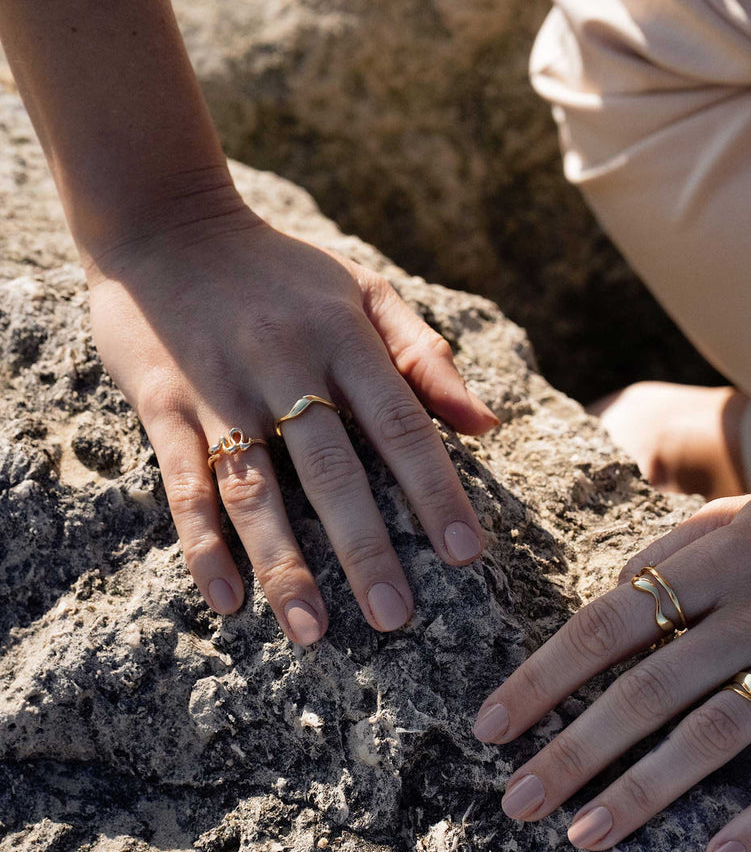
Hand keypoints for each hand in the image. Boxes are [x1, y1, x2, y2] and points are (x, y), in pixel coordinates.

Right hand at [87, 199, 496, 642]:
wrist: (165, 220)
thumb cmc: (280, 271)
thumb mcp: (362, 290)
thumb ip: (423, 355)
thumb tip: (485, 426)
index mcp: (342, 337)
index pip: (400, 423)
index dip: (434, 490)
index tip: (464, 554)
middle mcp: (283, 365)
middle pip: (331, 470)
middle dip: (365, 548)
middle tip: (394, 616)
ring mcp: (219, 389)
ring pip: (256, 489)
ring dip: (283, 564)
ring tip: (313, 631)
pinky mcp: (164, 407)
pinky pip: (183, 486)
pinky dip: (204, 545)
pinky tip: (228, 602)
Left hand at [473, 491, 750, 851]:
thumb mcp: (749, 514)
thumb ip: (675, 550)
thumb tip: (605, 598)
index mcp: (724, 556)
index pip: (609, 622)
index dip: (544, 677)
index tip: (491, 724)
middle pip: (647, 689)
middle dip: (574, 749)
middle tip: (516, 801)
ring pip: (714, 734)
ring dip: (643, 792)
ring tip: (582, 835)